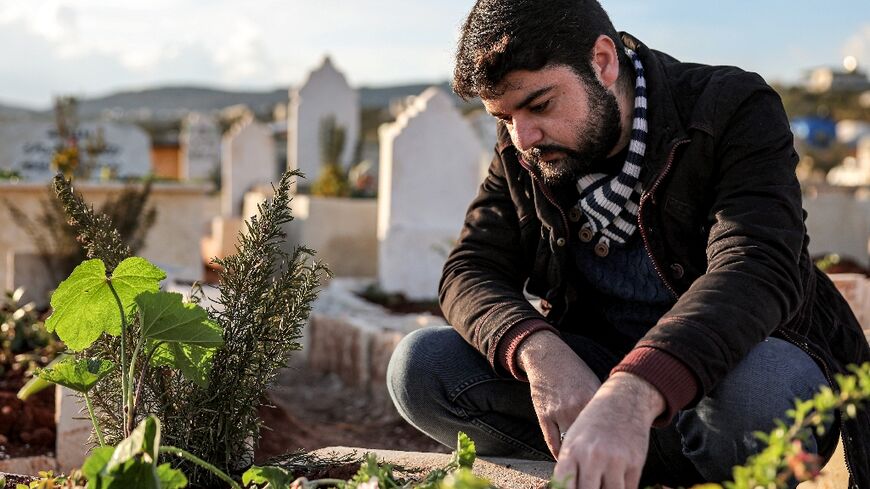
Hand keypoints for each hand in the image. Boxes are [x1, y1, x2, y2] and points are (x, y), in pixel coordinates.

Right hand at [517, 331, 601, 457]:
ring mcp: (559, 412)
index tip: (613, 456)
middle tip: (599, 465)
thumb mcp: (592, 384)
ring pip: (571, 445)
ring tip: (583, 465)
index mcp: (593, 398)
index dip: (610, 445)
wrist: (547, 357)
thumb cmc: (573, 371)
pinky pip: (553, 442)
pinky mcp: (544, 415)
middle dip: (595, 455)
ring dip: (577, 457)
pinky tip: (566, 458)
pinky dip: (560, 453)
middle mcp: (578, 406)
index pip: (606, 430)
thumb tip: (612, 430)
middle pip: (589, 440)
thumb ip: (600, 407)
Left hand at [552, 373, 664, 488]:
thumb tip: (562, 488)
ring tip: (602, 485)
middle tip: (590, 487)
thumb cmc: (594, 422)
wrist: (624, 401)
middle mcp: (593, 457)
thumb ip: (566, 466)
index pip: (564, 487)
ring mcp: (615, 461)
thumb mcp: (572, 438)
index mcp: (572, 451)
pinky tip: (616, 484)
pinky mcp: (635, 464)